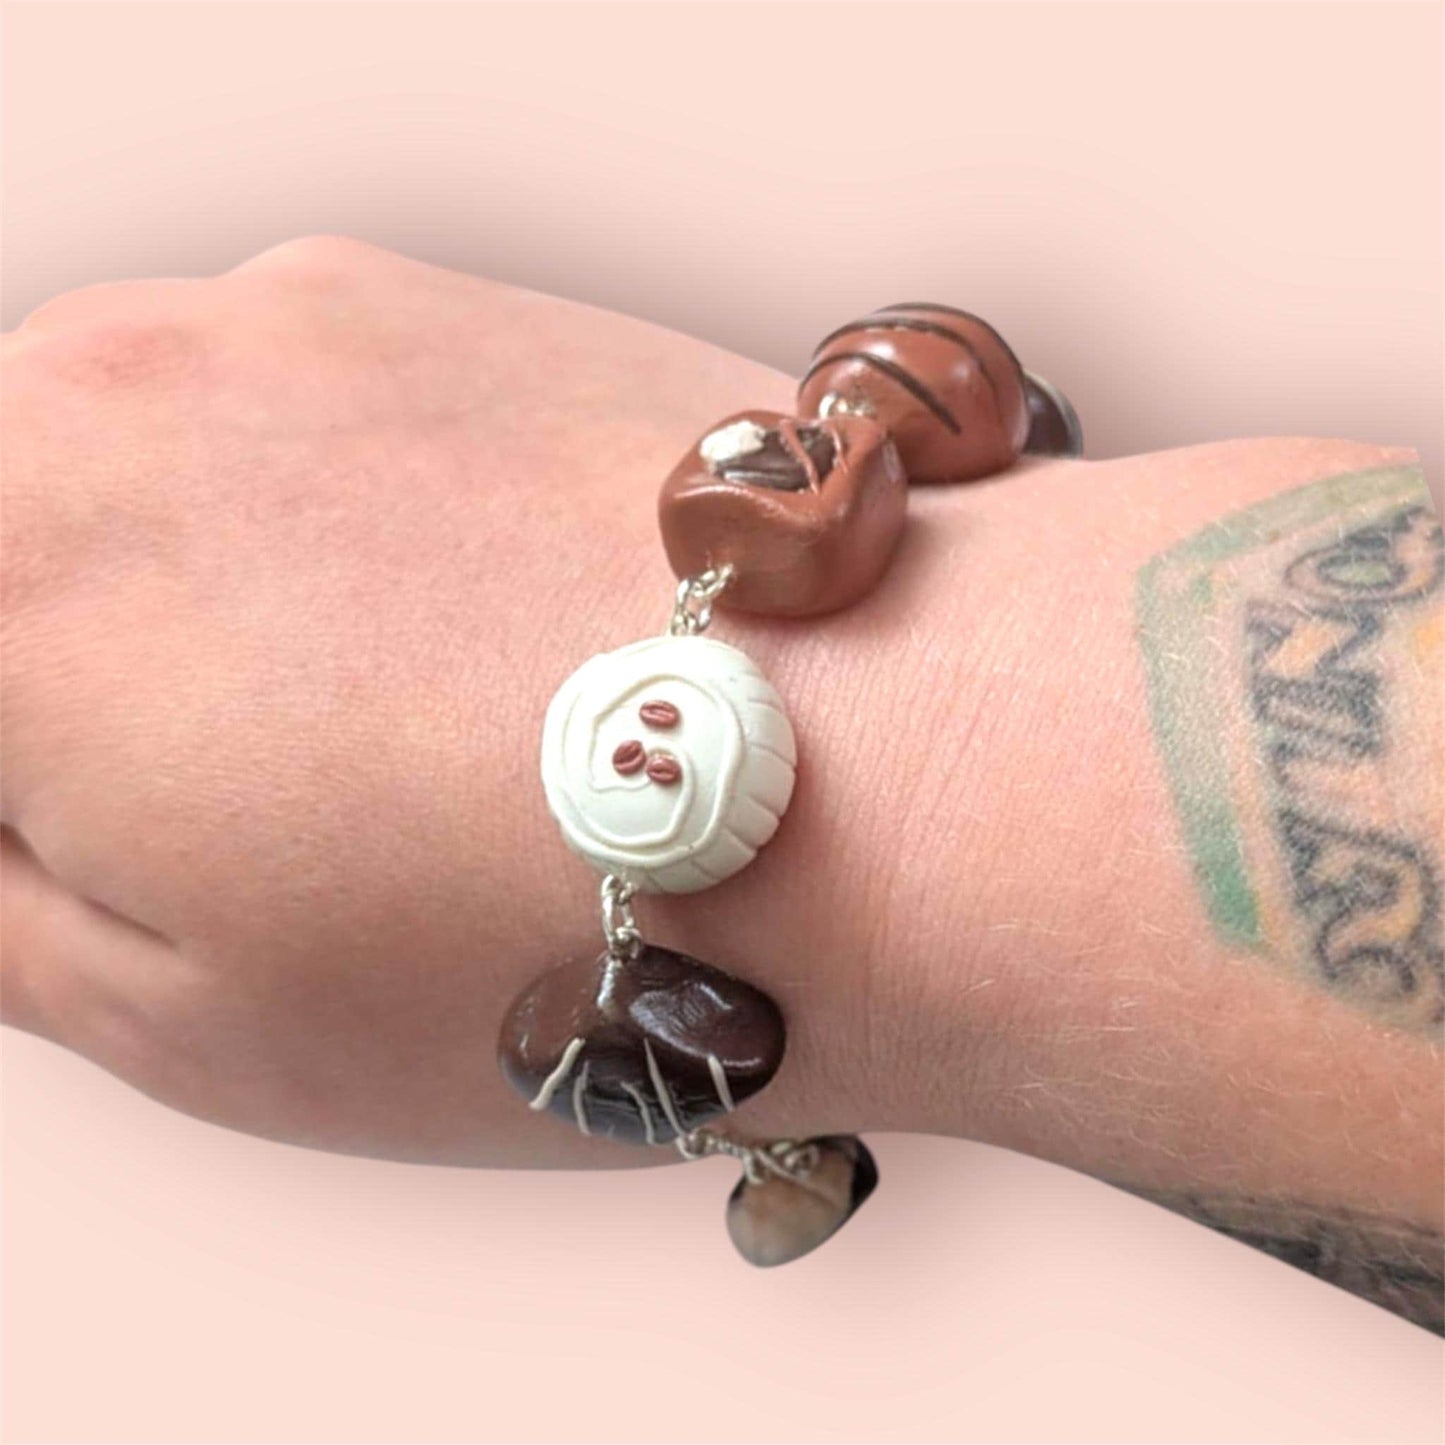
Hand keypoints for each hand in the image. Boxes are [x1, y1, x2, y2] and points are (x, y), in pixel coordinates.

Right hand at [1, 238, 960, 1163]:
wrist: (879, 764)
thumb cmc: (543, 924)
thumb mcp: (178, 1011)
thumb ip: (1, 891)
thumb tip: (11, 808)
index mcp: (1, 570)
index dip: (53, 772)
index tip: (124, 817)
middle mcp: (115, 385)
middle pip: (20, 529)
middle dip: (73, 667)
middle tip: (231, 794)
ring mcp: (296, 319)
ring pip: (148, 451)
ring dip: (197, 577)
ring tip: (370, 718)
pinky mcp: (451, 306)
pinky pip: (299, 403)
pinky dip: (324, 505)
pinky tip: (456, 618)